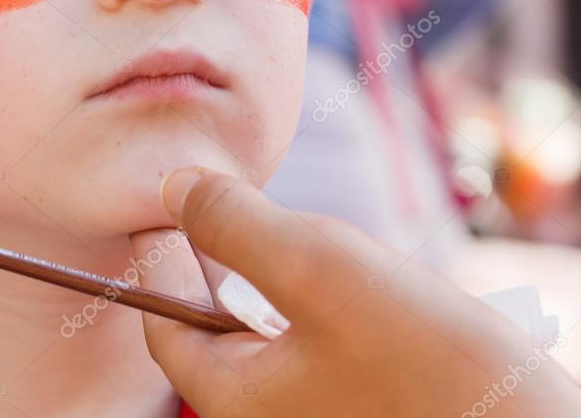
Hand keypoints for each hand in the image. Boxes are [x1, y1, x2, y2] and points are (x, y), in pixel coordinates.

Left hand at [131, 168, 579, 416]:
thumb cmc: (426, 364)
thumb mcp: (315, 267)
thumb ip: (234, 224)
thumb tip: (171, 186)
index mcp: (240, 399)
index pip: (166, 326)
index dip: (154, 260)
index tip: (153, 212)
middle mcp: (275, 416)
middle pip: (218, 331)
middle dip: (214, 266)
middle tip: (212, 209)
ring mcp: (324, 413)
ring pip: (274, 336)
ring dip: (274, 281)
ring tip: (286, 233)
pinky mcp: (372, 405)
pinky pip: (324, 350)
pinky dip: (323, 306)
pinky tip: (357, 281)